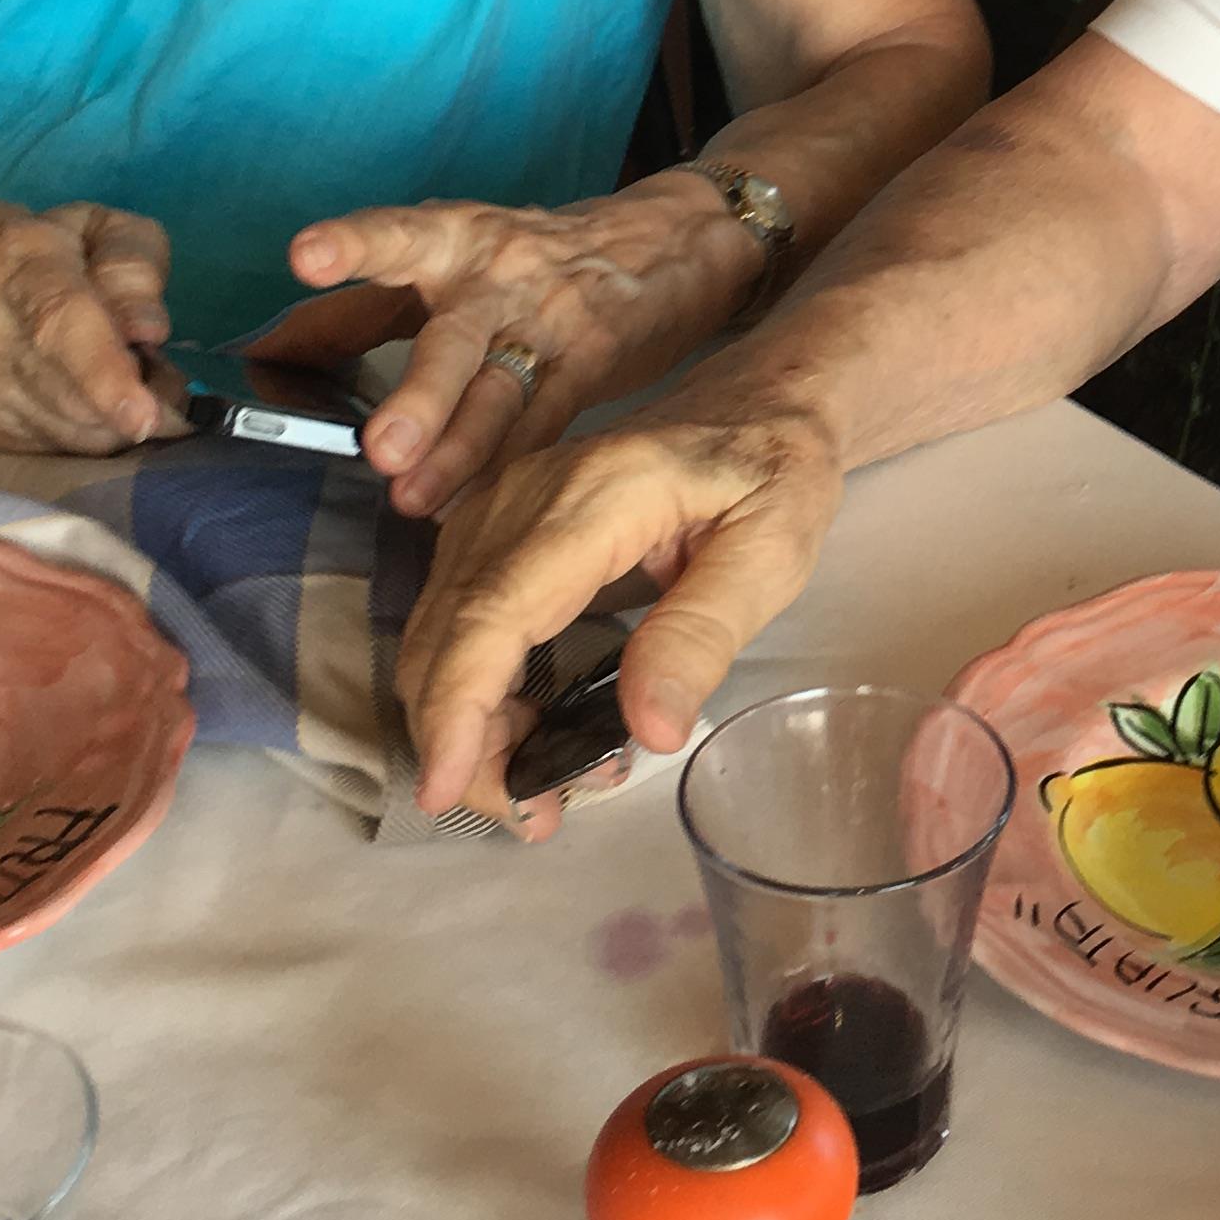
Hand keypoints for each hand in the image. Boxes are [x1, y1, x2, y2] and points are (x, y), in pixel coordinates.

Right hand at [0, 200, 186, 453]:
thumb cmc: (66, 252)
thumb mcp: (112, 231)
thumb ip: (134, 269)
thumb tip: (148, 331)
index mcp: (23, 263)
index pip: (59, 324)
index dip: (103, 375)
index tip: (144, 416)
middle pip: (64, 392)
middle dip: (134, 407)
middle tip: (173, 389)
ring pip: (65, 432)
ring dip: (118, 425)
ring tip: (138, 388)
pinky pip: (55, 451)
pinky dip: (94, 438)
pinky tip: (102, 407)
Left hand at [254, 182, 756, 517]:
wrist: (673, 239)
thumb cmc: (533, 256)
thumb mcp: (454, 257)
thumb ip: (362, 308)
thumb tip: (267, 355)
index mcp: (456, 239)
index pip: (399, 236)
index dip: (355, 244)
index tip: (307, 258)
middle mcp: (502, 277)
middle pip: (458, 339)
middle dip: (420, 395)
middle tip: (381, 449)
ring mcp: (553, 322)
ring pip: (503, 393)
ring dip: (459, 452)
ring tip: (413, 501)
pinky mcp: (594, 364)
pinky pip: (547, 422)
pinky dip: (510, 467)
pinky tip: (475, 512)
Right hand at [395, 397, 842, 835]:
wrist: (763, 400)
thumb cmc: (777, 472)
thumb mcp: (772, 552)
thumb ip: (703, 635)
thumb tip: (649, 732)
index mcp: (596, 495)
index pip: (494, 610)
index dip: (459, 707)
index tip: (450, 788)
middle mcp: (526, 492)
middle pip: (449, 631)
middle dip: (462, 742)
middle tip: (531, 818)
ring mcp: (504, 503)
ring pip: (441, 629)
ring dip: (465, 721)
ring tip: (538, 791)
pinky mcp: (500, 523)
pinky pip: (459, 612)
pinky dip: (473, 684)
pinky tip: (524, 732)